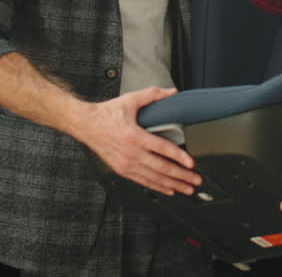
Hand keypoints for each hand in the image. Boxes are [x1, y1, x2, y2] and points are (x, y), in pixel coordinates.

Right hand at [78, 86, 201, 195]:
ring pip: (154, 179)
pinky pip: (143, 182)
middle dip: (181, 176)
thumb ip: (152, 95)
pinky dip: (157, 187)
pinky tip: (168, 190)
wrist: (86, 125)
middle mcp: (131, 154)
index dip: (179, 157)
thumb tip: (171, 92)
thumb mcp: (130, 100)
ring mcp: (126, 164)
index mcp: (135, 137)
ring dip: (173, 185)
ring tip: (187, 188)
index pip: (162, 149)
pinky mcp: (122, 170)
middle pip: (161, 168)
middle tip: (196, 180)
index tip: (192, 163)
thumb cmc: (107, 114)